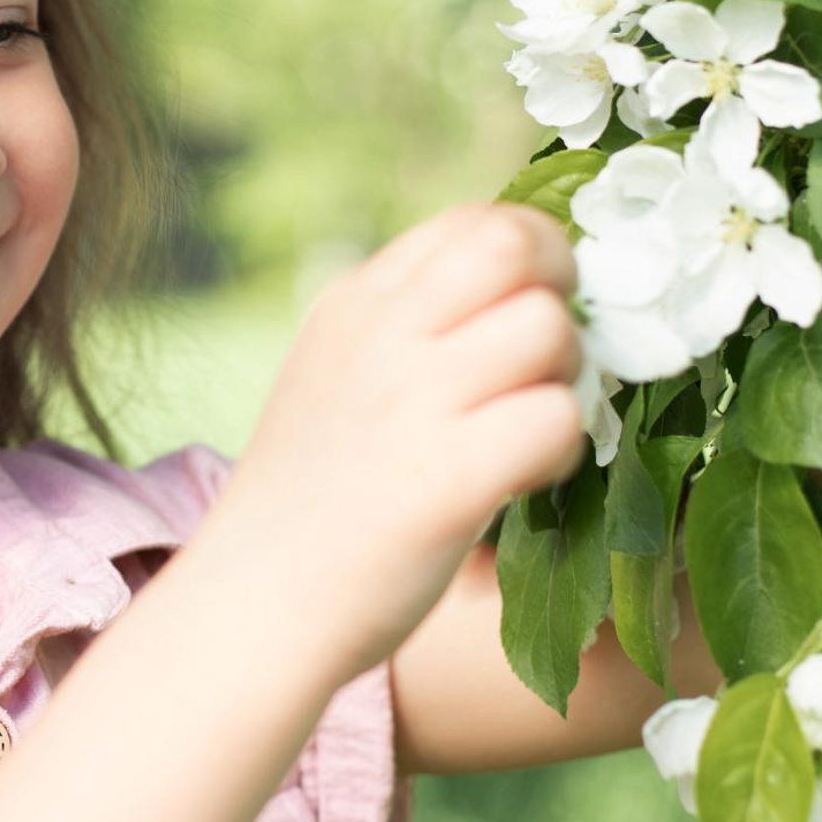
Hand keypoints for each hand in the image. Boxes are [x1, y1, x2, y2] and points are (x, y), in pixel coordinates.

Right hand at [223, 202, 586, 684]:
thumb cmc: (312, 497)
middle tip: (548, 359)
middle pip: (515, 243)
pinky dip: (560, 452)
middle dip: (562, 290)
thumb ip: (409, 323)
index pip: (475, 220)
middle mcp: (380, 333)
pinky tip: (522, 482)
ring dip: (567, 379)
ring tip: (527, 428)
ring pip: (549, 328)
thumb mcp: (336, 371)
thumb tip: (526, 290)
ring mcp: (411, 401)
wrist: (255, 601)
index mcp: (355, 300)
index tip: (528, 313)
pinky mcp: (446, 478)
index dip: (531, 256)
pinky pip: (554, 420)